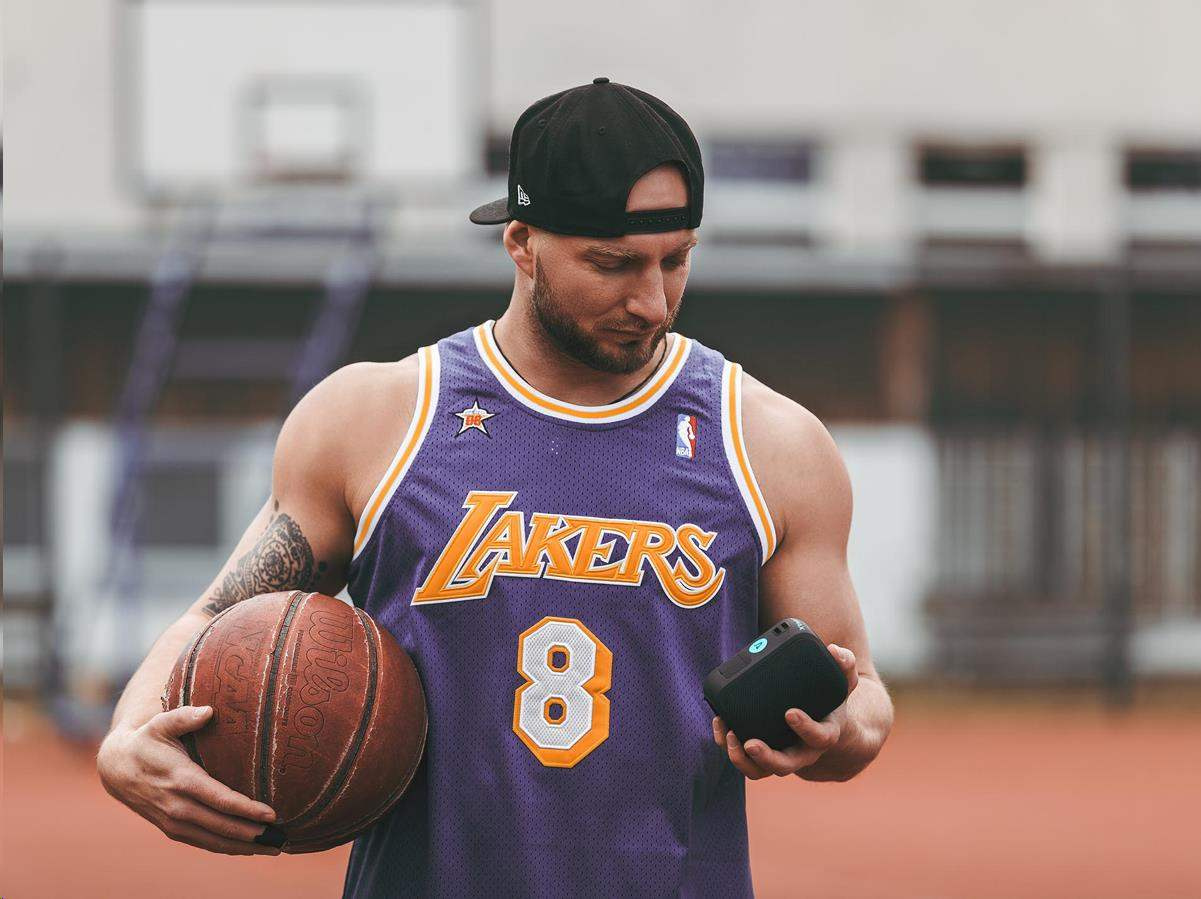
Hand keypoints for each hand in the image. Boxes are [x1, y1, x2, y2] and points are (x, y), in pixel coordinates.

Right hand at [97, 705, 280, 854]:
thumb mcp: (160, 724)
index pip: (220, 799)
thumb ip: (184, 717)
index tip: (272, 813)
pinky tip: (248, 848)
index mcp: (181, 779)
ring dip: (244, 847)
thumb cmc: (147, 741)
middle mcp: (177, 806)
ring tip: (274, 848)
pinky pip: (204, 843)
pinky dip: (227, 848)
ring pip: (214, 840)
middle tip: (283, 836)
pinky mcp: (172, 830)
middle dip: (254, 834)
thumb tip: (208, 711)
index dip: (247, 809)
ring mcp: (174, 822)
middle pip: (222, 826)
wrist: (116, 768)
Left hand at [712, 643, 858, 778]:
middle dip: (766, 757)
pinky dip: (728, 745)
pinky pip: (744, 759)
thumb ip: (844, 665)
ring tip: (729, 735)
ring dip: (741, 759)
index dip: (805, 728)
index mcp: (824, 735)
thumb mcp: (842, 683)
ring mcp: (781, 755)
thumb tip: (835, 650)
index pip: (819, 738)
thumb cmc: (828, 701)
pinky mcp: (762, 752)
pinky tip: (720, 723)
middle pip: (785, 766)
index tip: (790, 712)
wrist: (822, 722)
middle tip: (750, 743)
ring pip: (760, 771)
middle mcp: (802, 752)